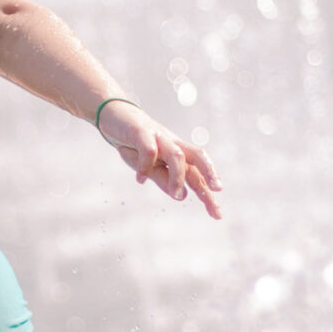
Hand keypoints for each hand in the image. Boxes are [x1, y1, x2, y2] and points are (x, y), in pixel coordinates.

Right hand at [98, 99, 221, 218]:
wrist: (115, 116)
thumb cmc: (134, 143)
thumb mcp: (148, 167)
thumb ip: (164, 179)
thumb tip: (182, 196)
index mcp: (177, 154)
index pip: (197, 176)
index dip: (208, 195)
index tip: (217, 215)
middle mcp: (172, 145)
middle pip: (197, 157)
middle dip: (208, 173)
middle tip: (215, 191)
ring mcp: (158, 137)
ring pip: (176, 155)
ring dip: (178, 176)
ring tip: (176, 195)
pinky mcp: (141, 132)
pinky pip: (148, 149)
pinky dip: (146, 165)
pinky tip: (140, 180)